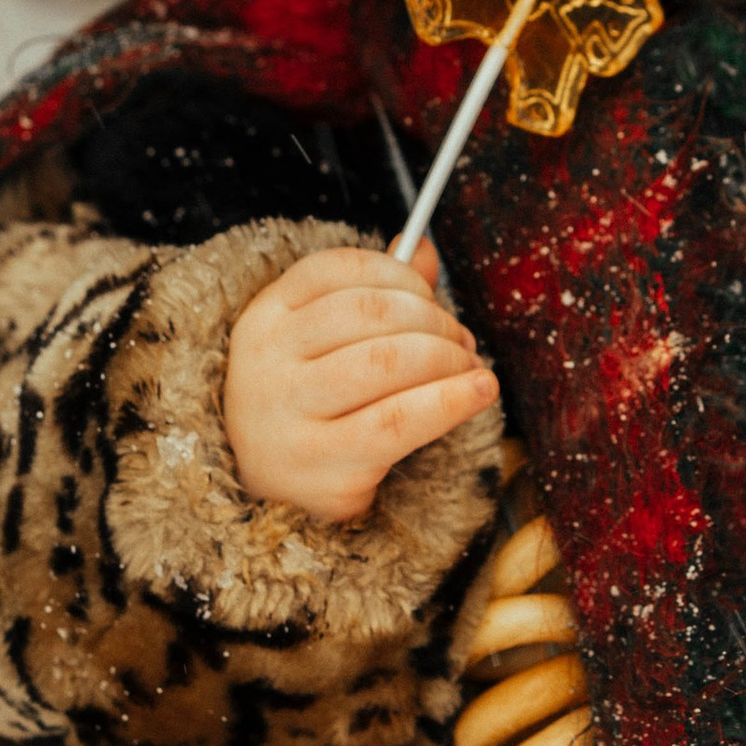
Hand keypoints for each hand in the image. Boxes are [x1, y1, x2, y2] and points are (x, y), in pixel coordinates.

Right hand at [224, 239, 497, 526]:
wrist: (270, 493)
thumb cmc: (309, 405)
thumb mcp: (323, 345)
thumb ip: (373, 294)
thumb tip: (425, 252)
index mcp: (266, 317)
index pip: (338, 269)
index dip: (401, 276)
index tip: (432, 297)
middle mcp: (267, 360)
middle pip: (370, 312)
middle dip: (435, 320)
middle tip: (463, 341)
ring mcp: (288, 413)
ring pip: (386, 361)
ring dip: (447, 357)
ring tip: (470, 369)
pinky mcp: (321, 462)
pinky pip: (399, 421)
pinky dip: (451, 400)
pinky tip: (479, 392)